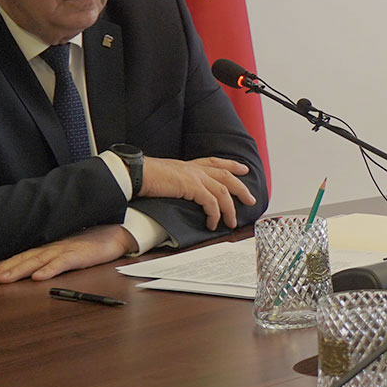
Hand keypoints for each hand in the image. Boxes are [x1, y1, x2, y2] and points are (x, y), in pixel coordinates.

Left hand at [0, 224, 134, 283]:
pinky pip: (62, 263)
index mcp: (44, 248)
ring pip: (35, 261)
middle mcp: (49, 248)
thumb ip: (47, 258)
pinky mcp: (79, 255)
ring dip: (17, 270)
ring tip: (1, 279)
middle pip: (20, 259)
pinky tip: (38, 278)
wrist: (116, 233)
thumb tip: (29, 270)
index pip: (16, 257)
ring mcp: (63, 250)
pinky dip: (49, 270)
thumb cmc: (89, 243)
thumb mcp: (64, 250)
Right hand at [141, 156, 256, 228]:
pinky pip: (211, 203)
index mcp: (189, 165)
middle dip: (241, 189)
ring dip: (229, 209)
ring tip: (232, 223)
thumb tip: (178, 191)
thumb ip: (177, 181)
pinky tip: (213, 224)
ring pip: (223, 192)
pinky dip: (215, 214)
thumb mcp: (165, 176)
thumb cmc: (144, 176)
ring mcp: (195, 176)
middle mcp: (195, 168)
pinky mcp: (192, 186)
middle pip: (226, 176)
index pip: (216, 162)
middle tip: (251, 200)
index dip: (231, 165)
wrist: (135, 173)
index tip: (243, 169)